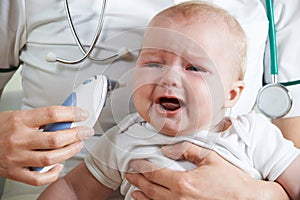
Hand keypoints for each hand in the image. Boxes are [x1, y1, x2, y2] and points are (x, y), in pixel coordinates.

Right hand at [0, 106, 93, 185]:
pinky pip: (38, 178)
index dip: (72, 113)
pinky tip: (59, 166)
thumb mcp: (18, 115)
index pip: (52, 114)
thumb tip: (66, 118)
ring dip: (70, 151)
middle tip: (86, 131)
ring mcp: (17, 157)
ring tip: (78, 145)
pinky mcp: (15, 172)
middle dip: (77, 134)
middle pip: (55, 139)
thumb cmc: (0, 128)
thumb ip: (40, 118)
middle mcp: (18, 139)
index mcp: (20, 121)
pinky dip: (53, 173)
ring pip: (51, 158)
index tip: (82, 115)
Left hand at [126, 142, 288, 199]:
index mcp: (184, 182)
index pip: (155, 173)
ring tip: (134, 191)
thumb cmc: (231, 180)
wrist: (247, 199)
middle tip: (129, 175)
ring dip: (142, 196)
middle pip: (151, 189)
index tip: (134, 163)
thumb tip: (168, 147)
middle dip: (137, 181)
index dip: (142, 168)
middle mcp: (180, 198)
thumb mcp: (210, 157)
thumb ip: (187, 150)